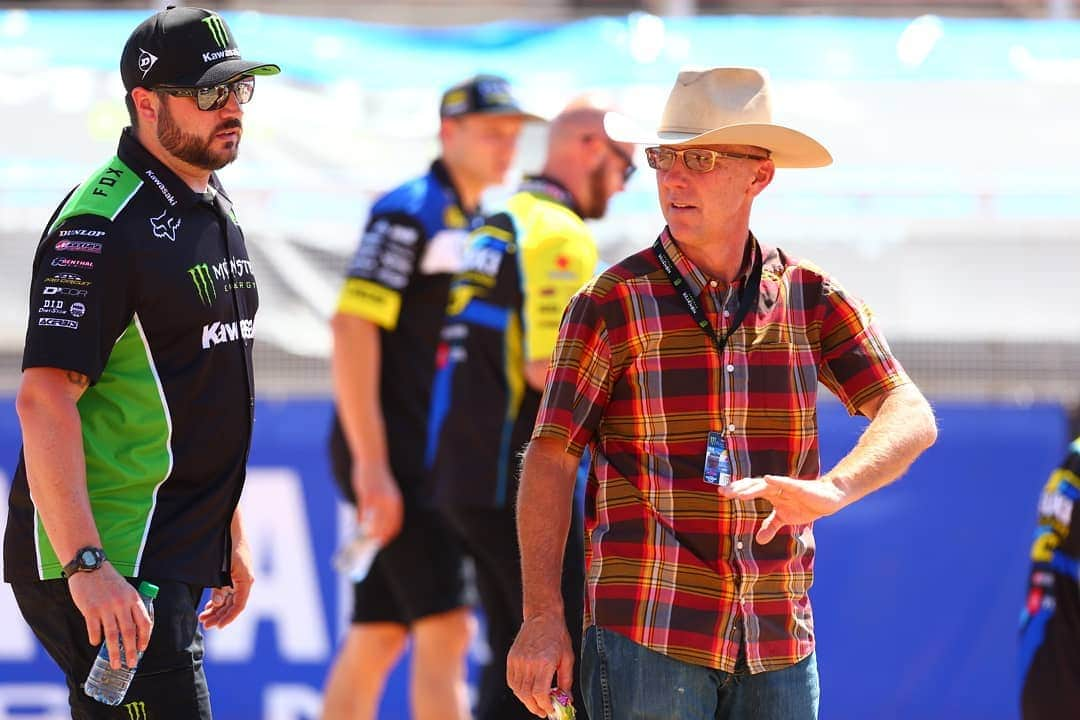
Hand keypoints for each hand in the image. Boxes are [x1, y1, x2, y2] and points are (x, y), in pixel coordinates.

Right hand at [67, 564, 151, 669]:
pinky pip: (94, 630)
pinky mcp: (90, 610)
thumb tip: (133, 630)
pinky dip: (95, 639)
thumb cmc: (108, 580)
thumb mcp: (126, 589)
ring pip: (113, 635)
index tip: (143, 649)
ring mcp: (106, 607)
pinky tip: (96, 644)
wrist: (89, 565)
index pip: (144, 622)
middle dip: (131, 651)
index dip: (145, 638)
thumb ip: (130, 606)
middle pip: (129, 632)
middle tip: (131, 664)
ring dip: (115, 652)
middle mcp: (122, 604)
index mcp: (133, 598)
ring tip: (115, 664)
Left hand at [199, 535, 254, 628]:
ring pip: (230, 599)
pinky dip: (219, 600)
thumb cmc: (227, 545)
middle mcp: (244, 581)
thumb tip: (218, 603)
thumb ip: (220, 587)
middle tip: (205, 624)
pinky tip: (210, 606)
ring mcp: (239, 577)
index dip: (228, 618)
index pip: (239, 606)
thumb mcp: (221, 568)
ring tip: (203, 617)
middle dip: (219, 616)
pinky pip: (228, 591)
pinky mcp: (234, 573)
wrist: (230, 526)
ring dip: (217, 609)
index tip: (217, 627)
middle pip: (233, 605)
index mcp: (245, 580)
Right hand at [352, 463, 402, 544]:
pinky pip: (364, 511)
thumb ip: (385, 507)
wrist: (372, 460)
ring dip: (369, 530)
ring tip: (364, 536)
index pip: (396, 523)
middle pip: (385, 524)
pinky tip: (358, 523)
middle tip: (372, 543)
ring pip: (374, 519)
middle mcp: (389, 501)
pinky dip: (361, 519)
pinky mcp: (367, 494)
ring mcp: (378, 498)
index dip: (390, 534)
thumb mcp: (386, 493)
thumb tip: (377, 521)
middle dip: (379, 535)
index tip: (383, 542)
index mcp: (396, 501)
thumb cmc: (378, 478)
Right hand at [507, 612, 574, 717]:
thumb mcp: (568, 658)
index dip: (545, 705)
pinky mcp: (511, 658)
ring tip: (536, 703)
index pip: (540, 693)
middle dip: (535, 707)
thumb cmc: (557, 635)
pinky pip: (511, 681)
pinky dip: (518, 690)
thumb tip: (567, 699)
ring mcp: (517, 660)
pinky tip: (526, 692)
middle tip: (543, 711)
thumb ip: (566, 681)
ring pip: (517, 690)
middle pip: (527, 695)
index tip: (551, 710)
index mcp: (544, 663)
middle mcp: (528, 662)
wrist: (542, 616)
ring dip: (526, 700)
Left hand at [719, 475, 846, 544]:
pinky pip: (788, 484)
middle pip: (753, 486)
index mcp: (771, 493)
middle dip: (738, 489)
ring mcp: (787, 487)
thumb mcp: (785, 518)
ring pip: (766, 485)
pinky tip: (768, 478)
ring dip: (752, 488)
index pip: (750, 490)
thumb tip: (758, 540)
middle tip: (722, 492)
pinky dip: (778, 481)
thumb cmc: (805, 504)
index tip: (721, 493)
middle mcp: (776, 488)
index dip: (737, 491)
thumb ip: (771, 526)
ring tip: (738, 492)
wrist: (829, 498)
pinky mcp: (800, 488)